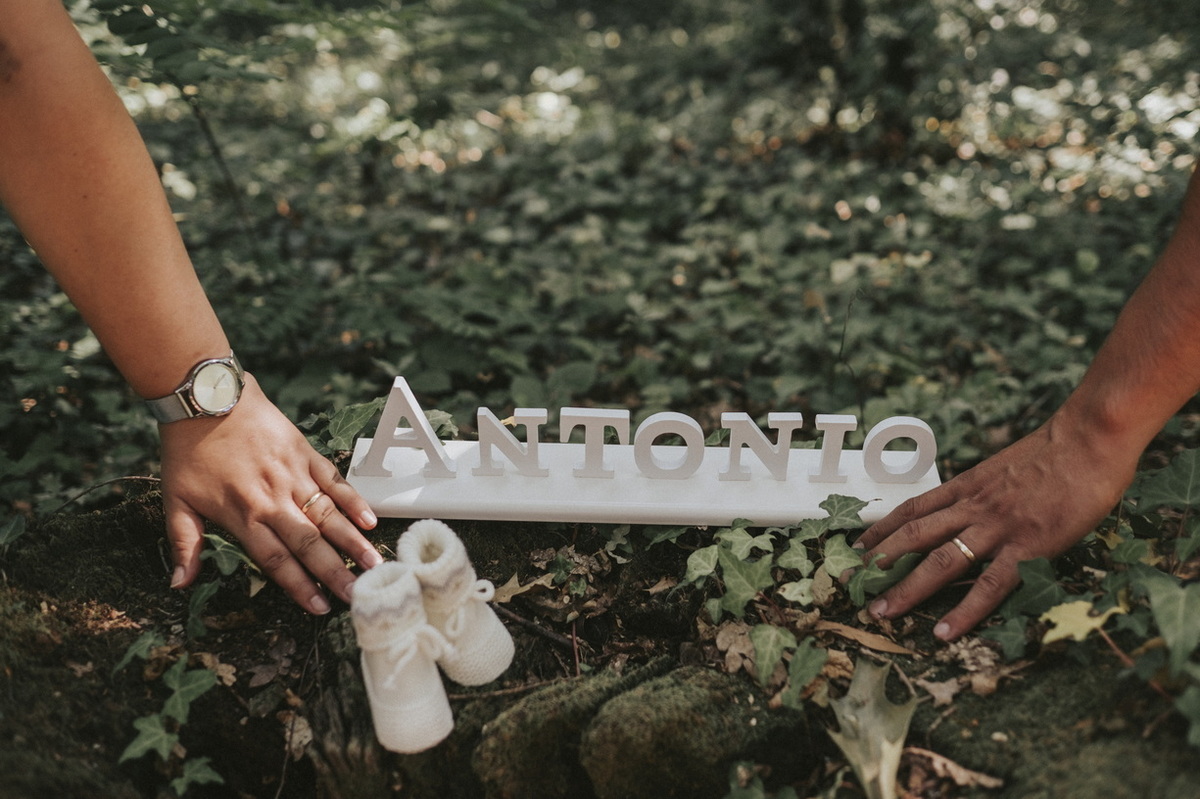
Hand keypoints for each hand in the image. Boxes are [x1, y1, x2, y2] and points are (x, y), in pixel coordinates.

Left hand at [159, 374, 380, 613]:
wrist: (206, 398)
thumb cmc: (187, 451)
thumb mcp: (175, 501)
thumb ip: (184, 544)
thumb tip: (179, 584)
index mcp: (244, 515)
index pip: (277, 560)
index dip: (299, 586)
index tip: (319, 608)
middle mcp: (273, 499)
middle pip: (310, 543)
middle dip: (335, 573)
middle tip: (359, 595)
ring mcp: (293, 475)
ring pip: (328, 515)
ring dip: (352, 542)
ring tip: (373, 564)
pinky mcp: (305, 453)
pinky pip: (334, 481)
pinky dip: (353, 500)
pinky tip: (370, 520)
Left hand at [854, 411, 1135, 640]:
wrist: (1088, 440)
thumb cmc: (1056, 452)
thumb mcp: (1006, 467)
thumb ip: (986, 489)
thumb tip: (972, 504)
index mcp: (968, 486)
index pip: (913, 509)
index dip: (883, 529)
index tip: (859, 546)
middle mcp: (973, 507)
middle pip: (914, 535)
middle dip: (879, 561)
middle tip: (851, 583)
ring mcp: (997, 527)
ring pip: (940, 561)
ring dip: (907, 589)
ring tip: (882, 612)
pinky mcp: (1027, 547)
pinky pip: (990, 585)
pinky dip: (964, 611)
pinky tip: (944, 632)